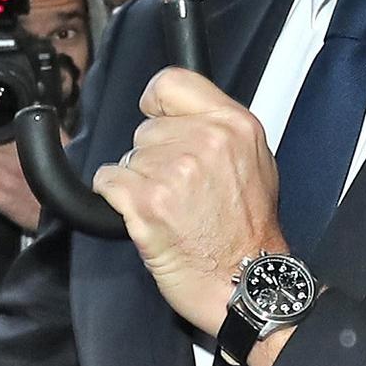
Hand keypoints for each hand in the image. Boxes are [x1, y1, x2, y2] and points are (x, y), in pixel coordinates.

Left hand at [95, 68, 282, 344]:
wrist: (245, 283)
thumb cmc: (248, 233)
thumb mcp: (257, 163)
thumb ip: (220, 130)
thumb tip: (180, 115)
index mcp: (235, 126)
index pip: (172, 82)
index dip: (157, 103)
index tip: (156, 118)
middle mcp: (206, 141)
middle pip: (146, 129)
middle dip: (154, 157)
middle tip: (180, 190)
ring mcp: (175, 170)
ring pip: (128, 158)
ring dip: (139, 183)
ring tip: (171, 209)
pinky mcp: (146, 200)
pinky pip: (108, 181)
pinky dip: (117, 199)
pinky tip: (146, 216)